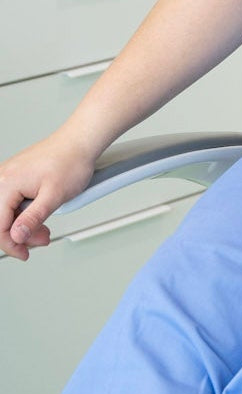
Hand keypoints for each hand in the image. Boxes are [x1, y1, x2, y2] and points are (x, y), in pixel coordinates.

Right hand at [0, 135, 96, 260]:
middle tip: (41, 239)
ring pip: (7, 212)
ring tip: (44, 229)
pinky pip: (13, 201)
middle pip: (1, 220)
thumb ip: (33, 218)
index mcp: (6, 184)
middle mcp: (3, 178)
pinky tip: (40, 215)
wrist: (81, 140)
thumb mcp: (54, 195)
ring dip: (24, 225)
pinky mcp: (16, 175)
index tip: (25, 254)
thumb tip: (16, 236)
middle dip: (20, 235)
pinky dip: (25, 212)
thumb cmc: (72, 161)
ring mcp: (8, 176)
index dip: (11, 244)